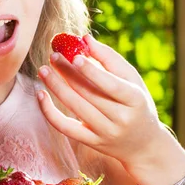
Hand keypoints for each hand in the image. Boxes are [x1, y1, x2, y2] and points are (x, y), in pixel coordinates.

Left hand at [37, 34, 163, 169]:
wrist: (143, 145)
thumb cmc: (136, 104)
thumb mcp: (132, 81)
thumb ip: (110, 59)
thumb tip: (85, 38)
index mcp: (135, 100)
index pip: (111, 84)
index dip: (91, 71)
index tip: (74, 56)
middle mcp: (121, 118)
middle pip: (89, 93)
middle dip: (68, 73)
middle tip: (53, 56)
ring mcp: (105, 133)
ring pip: (75, 108)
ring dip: (56, 87)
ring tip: (44, 70)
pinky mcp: (91, 142)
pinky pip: (65, 128)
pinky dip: (49, 112)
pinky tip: (41, 95)